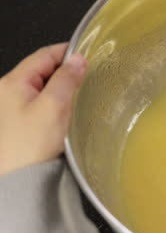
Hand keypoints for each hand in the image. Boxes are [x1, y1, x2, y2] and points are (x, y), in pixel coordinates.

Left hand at [0, 43, 86, 174]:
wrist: (18, 181)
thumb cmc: (30, 146)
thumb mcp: (53, 107)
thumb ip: (66, 79)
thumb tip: (78, 59)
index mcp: (12, 83)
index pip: (43, 55)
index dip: (66, 52)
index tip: (87, 53)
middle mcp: (8, 92)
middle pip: (43, 71)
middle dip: (66, 72)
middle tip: (89, 78)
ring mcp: (14, 108)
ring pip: (44, 88)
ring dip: (62, 89)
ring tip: (81, 95)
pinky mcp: (22, 123)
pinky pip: (42, 104)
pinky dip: (57, 103)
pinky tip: (68, 112)